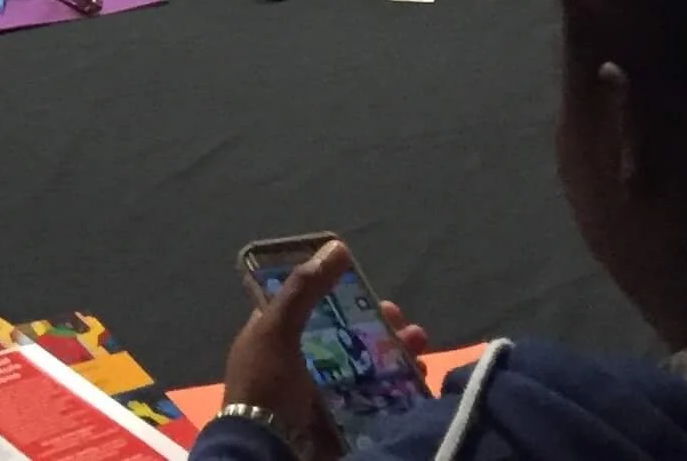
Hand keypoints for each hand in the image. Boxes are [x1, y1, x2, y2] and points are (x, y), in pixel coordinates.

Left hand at [220, 242, 435, 460]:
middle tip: (407, 325)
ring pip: (369, 368)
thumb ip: (304, 288)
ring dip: (398, 357)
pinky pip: (378, 400)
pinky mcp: (344, 422)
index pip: (316, 309)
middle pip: (351, 338)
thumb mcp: (276, 329)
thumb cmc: (266, 386)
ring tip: (420, 351)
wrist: (267, 453)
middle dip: (383, 329)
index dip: (344, 297)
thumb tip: (337, 247)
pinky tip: (418, 381)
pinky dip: (400, 391)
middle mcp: (302, 364)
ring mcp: (325, 396)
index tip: (374, 293)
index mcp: (278, 339)